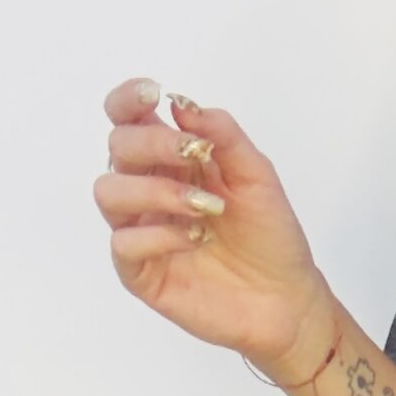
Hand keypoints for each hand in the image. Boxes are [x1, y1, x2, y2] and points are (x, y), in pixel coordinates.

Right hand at [95, 78, 335, 378]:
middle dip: (153, 144)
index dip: (129, 100)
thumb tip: (182, 104)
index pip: (128, 120)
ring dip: (156, 190)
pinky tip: (195, 239)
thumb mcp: (257, 176)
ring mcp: (142, 231)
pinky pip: (122, 243)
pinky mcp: (141, 272)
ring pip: (108, 192)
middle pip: (117, 147)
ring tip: (204, 208)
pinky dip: (158, 235)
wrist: (287, 300)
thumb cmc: (271, 238)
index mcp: (171, 161)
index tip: (154, 95)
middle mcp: (148, 190)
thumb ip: (224, 135)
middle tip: (196, 155)